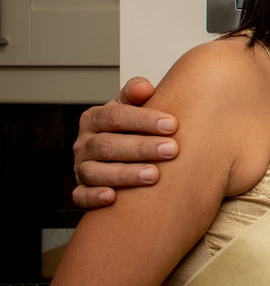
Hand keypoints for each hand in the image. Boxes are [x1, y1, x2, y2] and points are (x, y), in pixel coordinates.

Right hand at [72, 77, 177, 207]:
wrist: (122, 154)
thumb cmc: (131, 129)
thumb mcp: (133, 108)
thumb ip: (136, 94)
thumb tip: (145, 87)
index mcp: (94, 119)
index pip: (115, 117)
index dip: (143, 120)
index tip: (172, 124)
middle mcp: (84, 143)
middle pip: (107, 145)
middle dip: (141, 148)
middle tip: (171, 150)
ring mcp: (81, 168)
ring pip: (95, 172)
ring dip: (125, 174)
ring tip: (154, 175)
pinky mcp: (82, 190)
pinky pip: (81, 196)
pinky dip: (94, 197)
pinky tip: (113, 197)